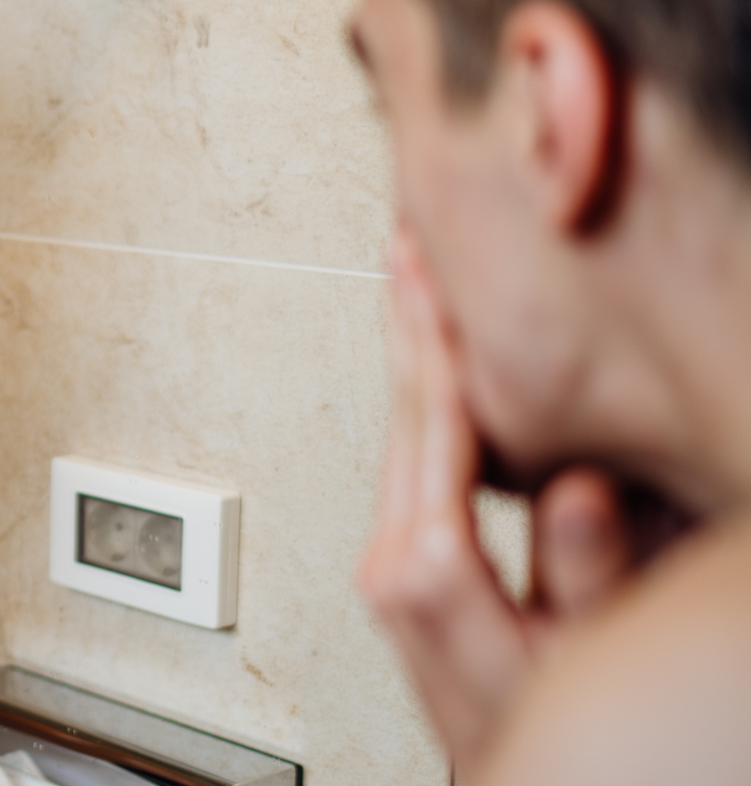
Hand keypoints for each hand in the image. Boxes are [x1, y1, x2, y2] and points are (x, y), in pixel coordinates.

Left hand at [359, 227, 632, 769]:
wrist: (516, 774)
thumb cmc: (553, 727)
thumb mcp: (584, 656)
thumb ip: (581, 574)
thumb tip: (570, 487)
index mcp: (425, 570)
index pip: (433, 428)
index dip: (437, 343)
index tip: (430, 274)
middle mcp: (393, 562)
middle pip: (402, 414)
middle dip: (408, 326)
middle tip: (406, 242)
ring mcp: (390, 564)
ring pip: (402, 431)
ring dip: (411, 351)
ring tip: (412, 277)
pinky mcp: (404, 568)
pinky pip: (414, 459)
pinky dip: (425, 399)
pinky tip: (435, 362)